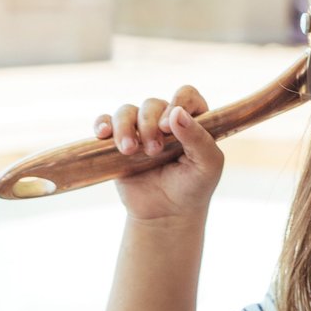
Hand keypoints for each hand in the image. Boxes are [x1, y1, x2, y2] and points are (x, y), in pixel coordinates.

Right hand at [93, 86, 223, 222]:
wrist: (166, 215)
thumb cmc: (193, 188)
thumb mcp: (207, 166)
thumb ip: (199, 138)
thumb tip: (177, 112)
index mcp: (192, 121)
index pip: (186, 95)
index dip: (177, 103)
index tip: (168, 126)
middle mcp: (164, 121)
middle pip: (152, 104)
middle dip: (149, 125)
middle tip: (154, 151)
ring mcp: (140, 131)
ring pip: (126, 111)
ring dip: (124, 127)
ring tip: (129, 151)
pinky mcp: (118, 143)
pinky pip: (105, 122)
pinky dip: (102, 124)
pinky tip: (103, 134)